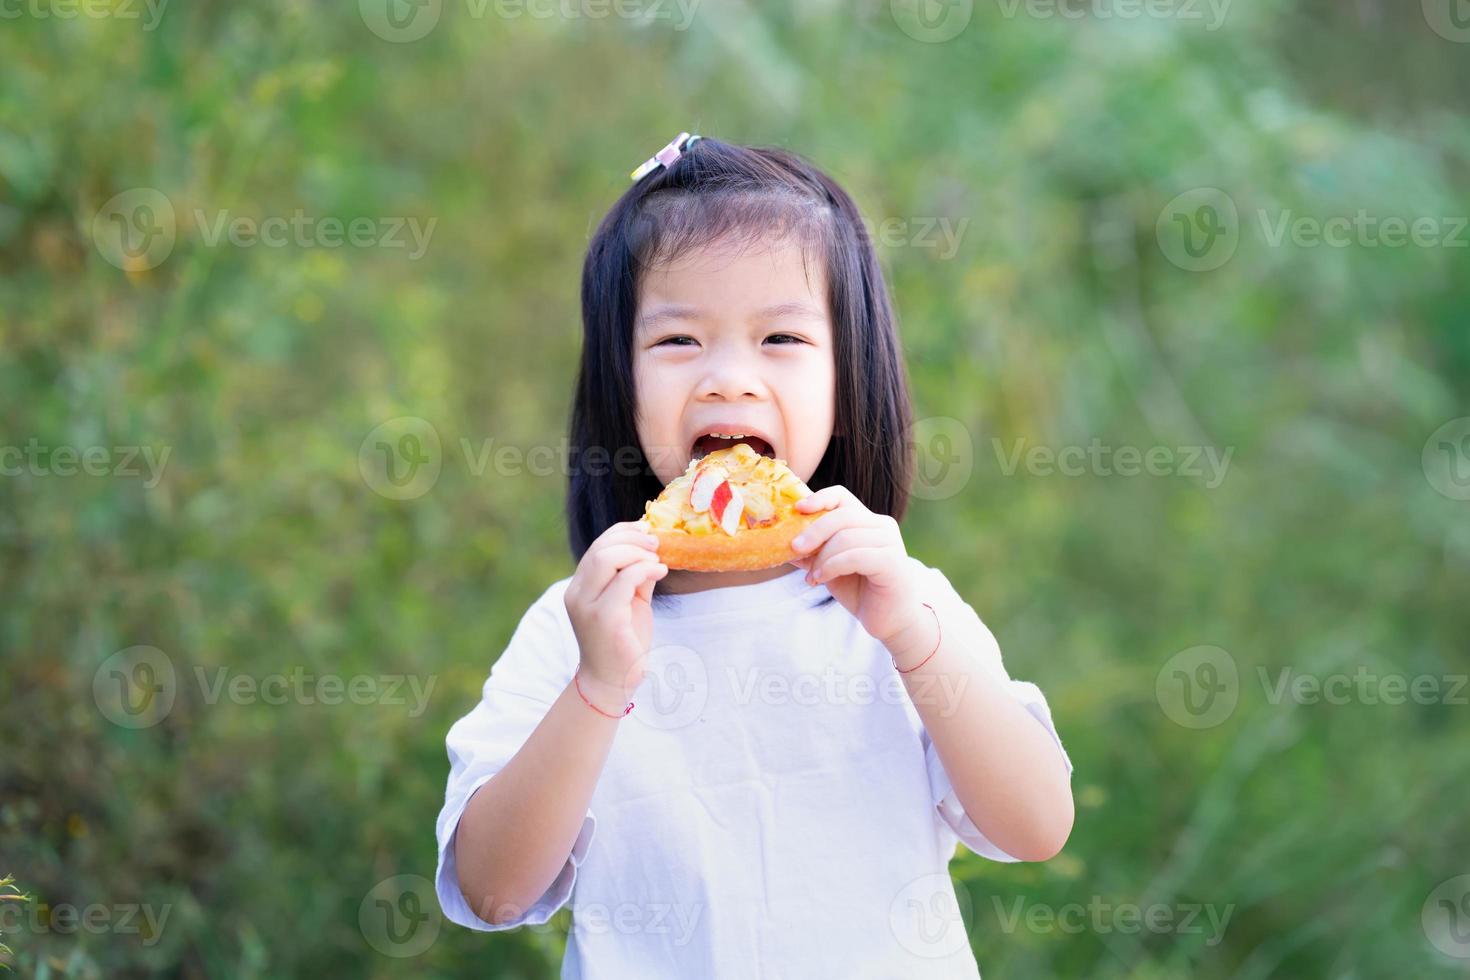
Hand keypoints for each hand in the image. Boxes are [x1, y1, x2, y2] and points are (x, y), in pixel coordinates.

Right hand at [563, 521, 666, 706]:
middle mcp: (577, 594)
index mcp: (580, 587)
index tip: (646, 530)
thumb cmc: (623, 642)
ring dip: (638, 553)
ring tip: (657, 561)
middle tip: (656, 544)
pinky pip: (625, 581)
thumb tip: (652, 549)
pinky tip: (660, 572)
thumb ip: (634, 576)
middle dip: (632, 539)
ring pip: (607, 559)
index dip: (622, 532)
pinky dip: (646, 569)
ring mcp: (587, 606)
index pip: (596, 547)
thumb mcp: (630, 601)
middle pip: (600, 549)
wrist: (613, 682)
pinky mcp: (605, 618)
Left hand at [788, 487, 925, 644]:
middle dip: (813, 531)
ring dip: (822, 558)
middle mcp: (882, 526)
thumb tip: (779, 542)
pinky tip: (821, 579)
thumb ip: (812, 552)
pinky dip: (832, 567)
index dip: (819, 498)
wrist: (889, 620)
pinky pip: (854, 556)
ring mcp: (890, 542)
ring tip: (812, 577)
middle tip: (794, 548)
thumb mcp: (829, 567)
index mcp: (867, 521)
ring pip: (846, 537)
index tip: (797, 509)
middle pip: (841, 515)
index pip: (842, 496)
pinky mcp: (892, 562)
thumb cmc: (860, 590)